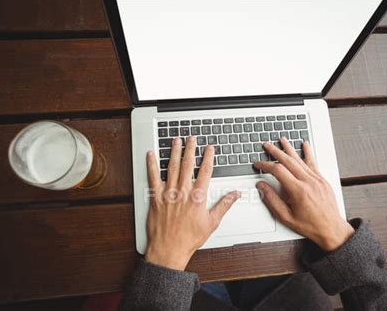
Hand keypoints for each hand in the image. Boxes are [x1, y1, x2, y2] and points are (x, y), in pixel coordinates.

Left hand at [145, 136, 240, 269]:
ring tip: (176, 140)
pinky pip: (152, 177)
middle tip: (192, 138)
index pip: (205, 171)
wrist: (170, 249)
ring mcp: (168, 193)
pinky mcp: (155, 197)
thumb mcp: (212, 223)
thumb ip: (224, 205)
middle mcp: (183, 191)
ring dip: (174, 152)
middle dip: (191, 149)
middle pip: (188, 164)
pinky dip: (151, 164)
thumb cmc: (190, 238)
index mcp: (198, 196)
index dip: (208, 157)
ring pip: (172, 167)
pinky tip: (151, 154)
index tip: (209, 148)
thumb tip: (235, 194)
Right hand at [254, 138, 353, 251]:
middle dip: (275, 151)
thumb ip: (272, 200)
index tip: (258, 164)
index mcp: (298, 191)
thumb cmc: (310, 225)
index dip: (265, 165)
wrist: (332, 230)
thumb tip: (262, 186)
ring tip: (282, 140)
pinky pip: (313, 162)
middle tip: (266, 145)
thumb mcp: (286, 217)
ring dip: (289, 149)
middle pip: (288, 161)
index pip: (278, 171)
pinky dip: (308, 152)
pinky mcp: (322, 180)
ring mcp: (317, 179)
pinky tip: (304, 144)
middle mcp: (308, 182)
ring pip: (300, 159)